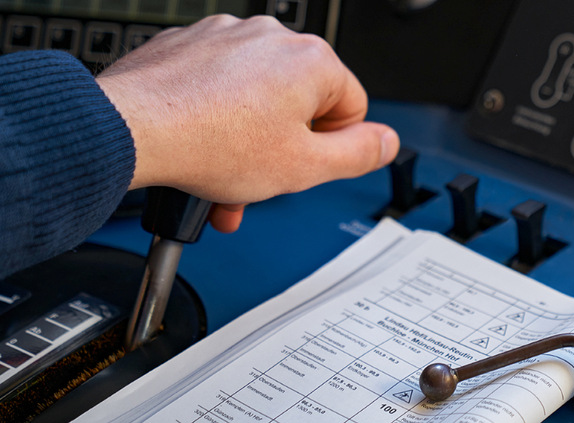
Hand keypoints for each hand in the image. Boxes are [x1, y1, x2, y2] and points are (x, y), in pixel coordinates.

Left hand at [96, 15, 399, 230]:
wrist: (133, 130)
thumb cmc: (211, 144)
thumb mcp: (306, 168)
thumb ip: (360, 155)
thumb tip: (387, 142)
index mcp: (311, 61)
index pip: (351, 108)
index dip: (332, 149)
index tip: (304, 167)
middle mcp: (270, 38)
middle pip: (301, 105)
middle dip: (284, 150)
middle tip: (263, 179)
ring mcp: (226, 38)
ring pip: (257, 100)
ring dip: (248, 142)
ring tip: (225, 175)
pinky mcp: (189, 46)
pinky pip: (219, 88)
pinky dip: (216, 120)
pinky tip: (202, 150)